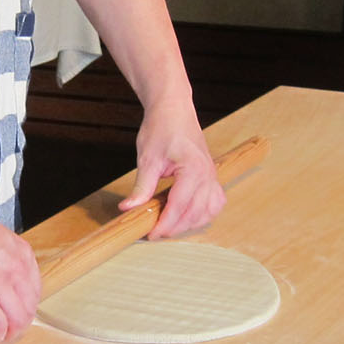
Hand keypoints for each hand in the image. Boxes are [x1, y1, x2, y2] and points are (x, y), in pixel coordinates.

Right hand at [0, 198, 40, 341]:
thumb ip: (1, 258)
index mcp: (21, 253)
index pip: (35, 289)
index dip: (25, 305)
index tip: (15, 310)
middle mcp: (16, 268)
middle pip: (30, 308)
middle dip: (21, 323)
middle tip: (9, 328)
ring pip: (18, 320)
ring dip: (10, 332)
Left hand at [120, 99, 224, 238]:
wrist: (173, 109)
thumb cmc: (161, 127)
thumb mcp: (147, 158)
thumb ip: (141, 187)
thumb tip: (128, 208)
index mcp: (193, 169)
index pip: (179, 206)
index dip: (165, 224)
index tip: (151, 234)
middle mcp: (208, 174)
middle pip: (194, 213)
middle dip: (175, 227)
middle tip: (154, 232)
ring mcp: (212, 175)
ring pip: (208, 212)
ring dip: (190, 223)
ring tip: (168, 224)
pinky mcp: (212, 175)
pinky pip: (215, 202)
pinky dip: (204, 214)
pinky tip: (188, 215)